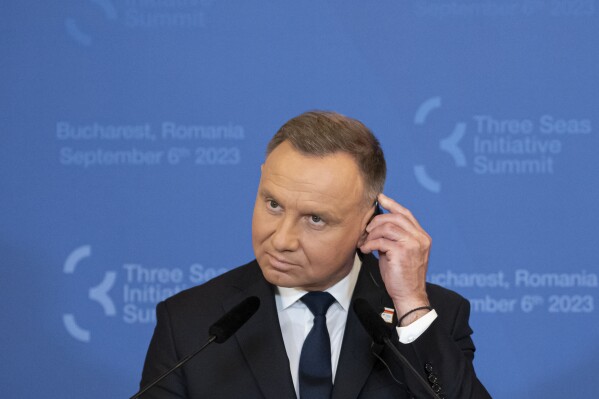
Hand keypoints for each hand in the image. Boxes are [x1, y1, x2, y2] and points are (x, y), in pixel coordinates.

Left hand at [359, 193, 430, 325]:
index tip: (380, 198)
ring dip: (371, 234)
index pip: (406, 214)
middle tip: (366, 231)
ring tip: (366, 243)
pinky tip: (366, 250)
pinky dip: (370, 244)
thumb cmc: (403, 276)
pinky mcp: (402, 252)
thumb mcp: (400, 252)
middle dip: (376, 221)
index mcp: (421, 237)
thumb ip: (394, 238)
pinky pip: (381, 241)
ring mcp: (412, 244)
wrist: (409, 295)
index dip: (392, 204)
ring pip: (387, 227)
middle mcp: (420, 238)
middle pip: (394, 218)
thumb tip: (377, 226)